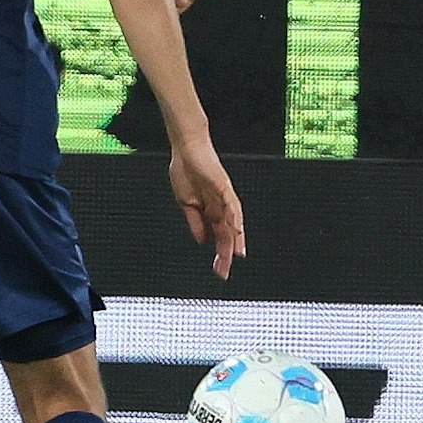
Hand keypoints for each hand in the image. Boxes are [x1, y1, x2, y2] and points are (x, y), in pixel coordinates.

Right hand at [170, 139, 245, 278]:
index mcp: (212, 211)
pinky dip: (234, 216)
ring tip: (237, 255)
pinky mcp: (223, 185)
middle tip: (224, 272)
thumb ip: (196, 222)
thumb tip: (202, 241)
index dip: (220, 253)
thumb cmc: (186, 172)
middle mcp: (221, 206)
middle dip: (225, 254)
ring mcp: (223, 196)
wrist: (185, 150)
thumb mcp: (187, 204)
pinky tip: (236, 228)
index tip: (219, 270)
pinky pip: (231, 202)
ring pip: (233, 221)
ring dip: (235, 239)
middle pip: (227, 233)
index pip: (219, 236)